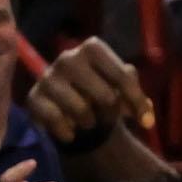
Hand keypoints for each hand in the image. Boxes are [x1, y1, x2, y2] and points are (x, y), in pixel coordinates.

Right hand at [26, 36, 154, 144]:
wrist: (72, 112)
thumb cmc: (103, 96)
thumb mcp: (124, 91)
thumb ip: (137, 97)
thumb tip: (147, 112)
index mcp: (93, 49)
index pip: (121, 75)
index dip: (137, 101)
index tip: (148, 122)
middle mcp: (68, 58)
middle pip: (104, 95)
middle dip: (111, 112)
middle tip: (107, 115)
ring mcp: (47, 77)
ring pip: (80, 109)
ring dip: (90, 122)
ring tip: (88, 120)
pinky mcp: (33, 98)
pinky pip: (56, 120)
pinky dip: (68, 132)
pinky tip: (71, 131)